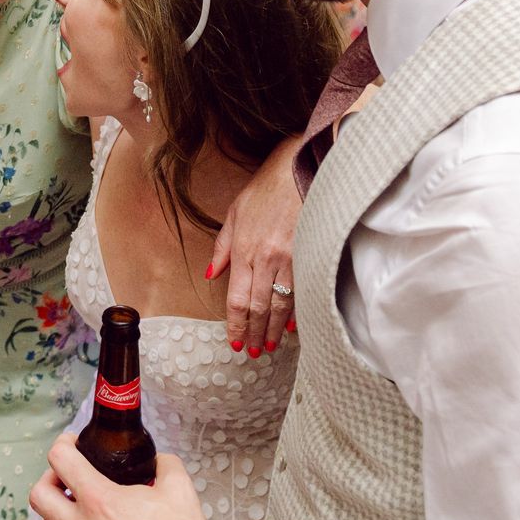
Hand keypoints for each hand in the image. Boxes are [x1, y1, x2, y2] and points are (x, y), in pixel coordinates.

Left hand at [210, 135, 302, 356]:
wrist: (299, 168)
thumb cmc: (265, 189)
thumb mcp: (235, 213)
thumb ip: (222, 247)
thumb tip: (210, 274)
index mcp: (244, 249)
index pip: (236, 299)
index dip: (235, 324)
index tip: (234, 340)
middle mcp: (265, 258)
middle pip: (257, 307)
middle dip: (253, 332)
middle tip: (251, 351)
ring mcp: (290, 258)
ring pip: (280, 304)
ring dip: (272, 329)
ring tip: (268, 345)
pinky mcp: (310, 254)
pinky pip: (301, 291)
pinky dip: (295, 312)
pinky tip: (290, 326)